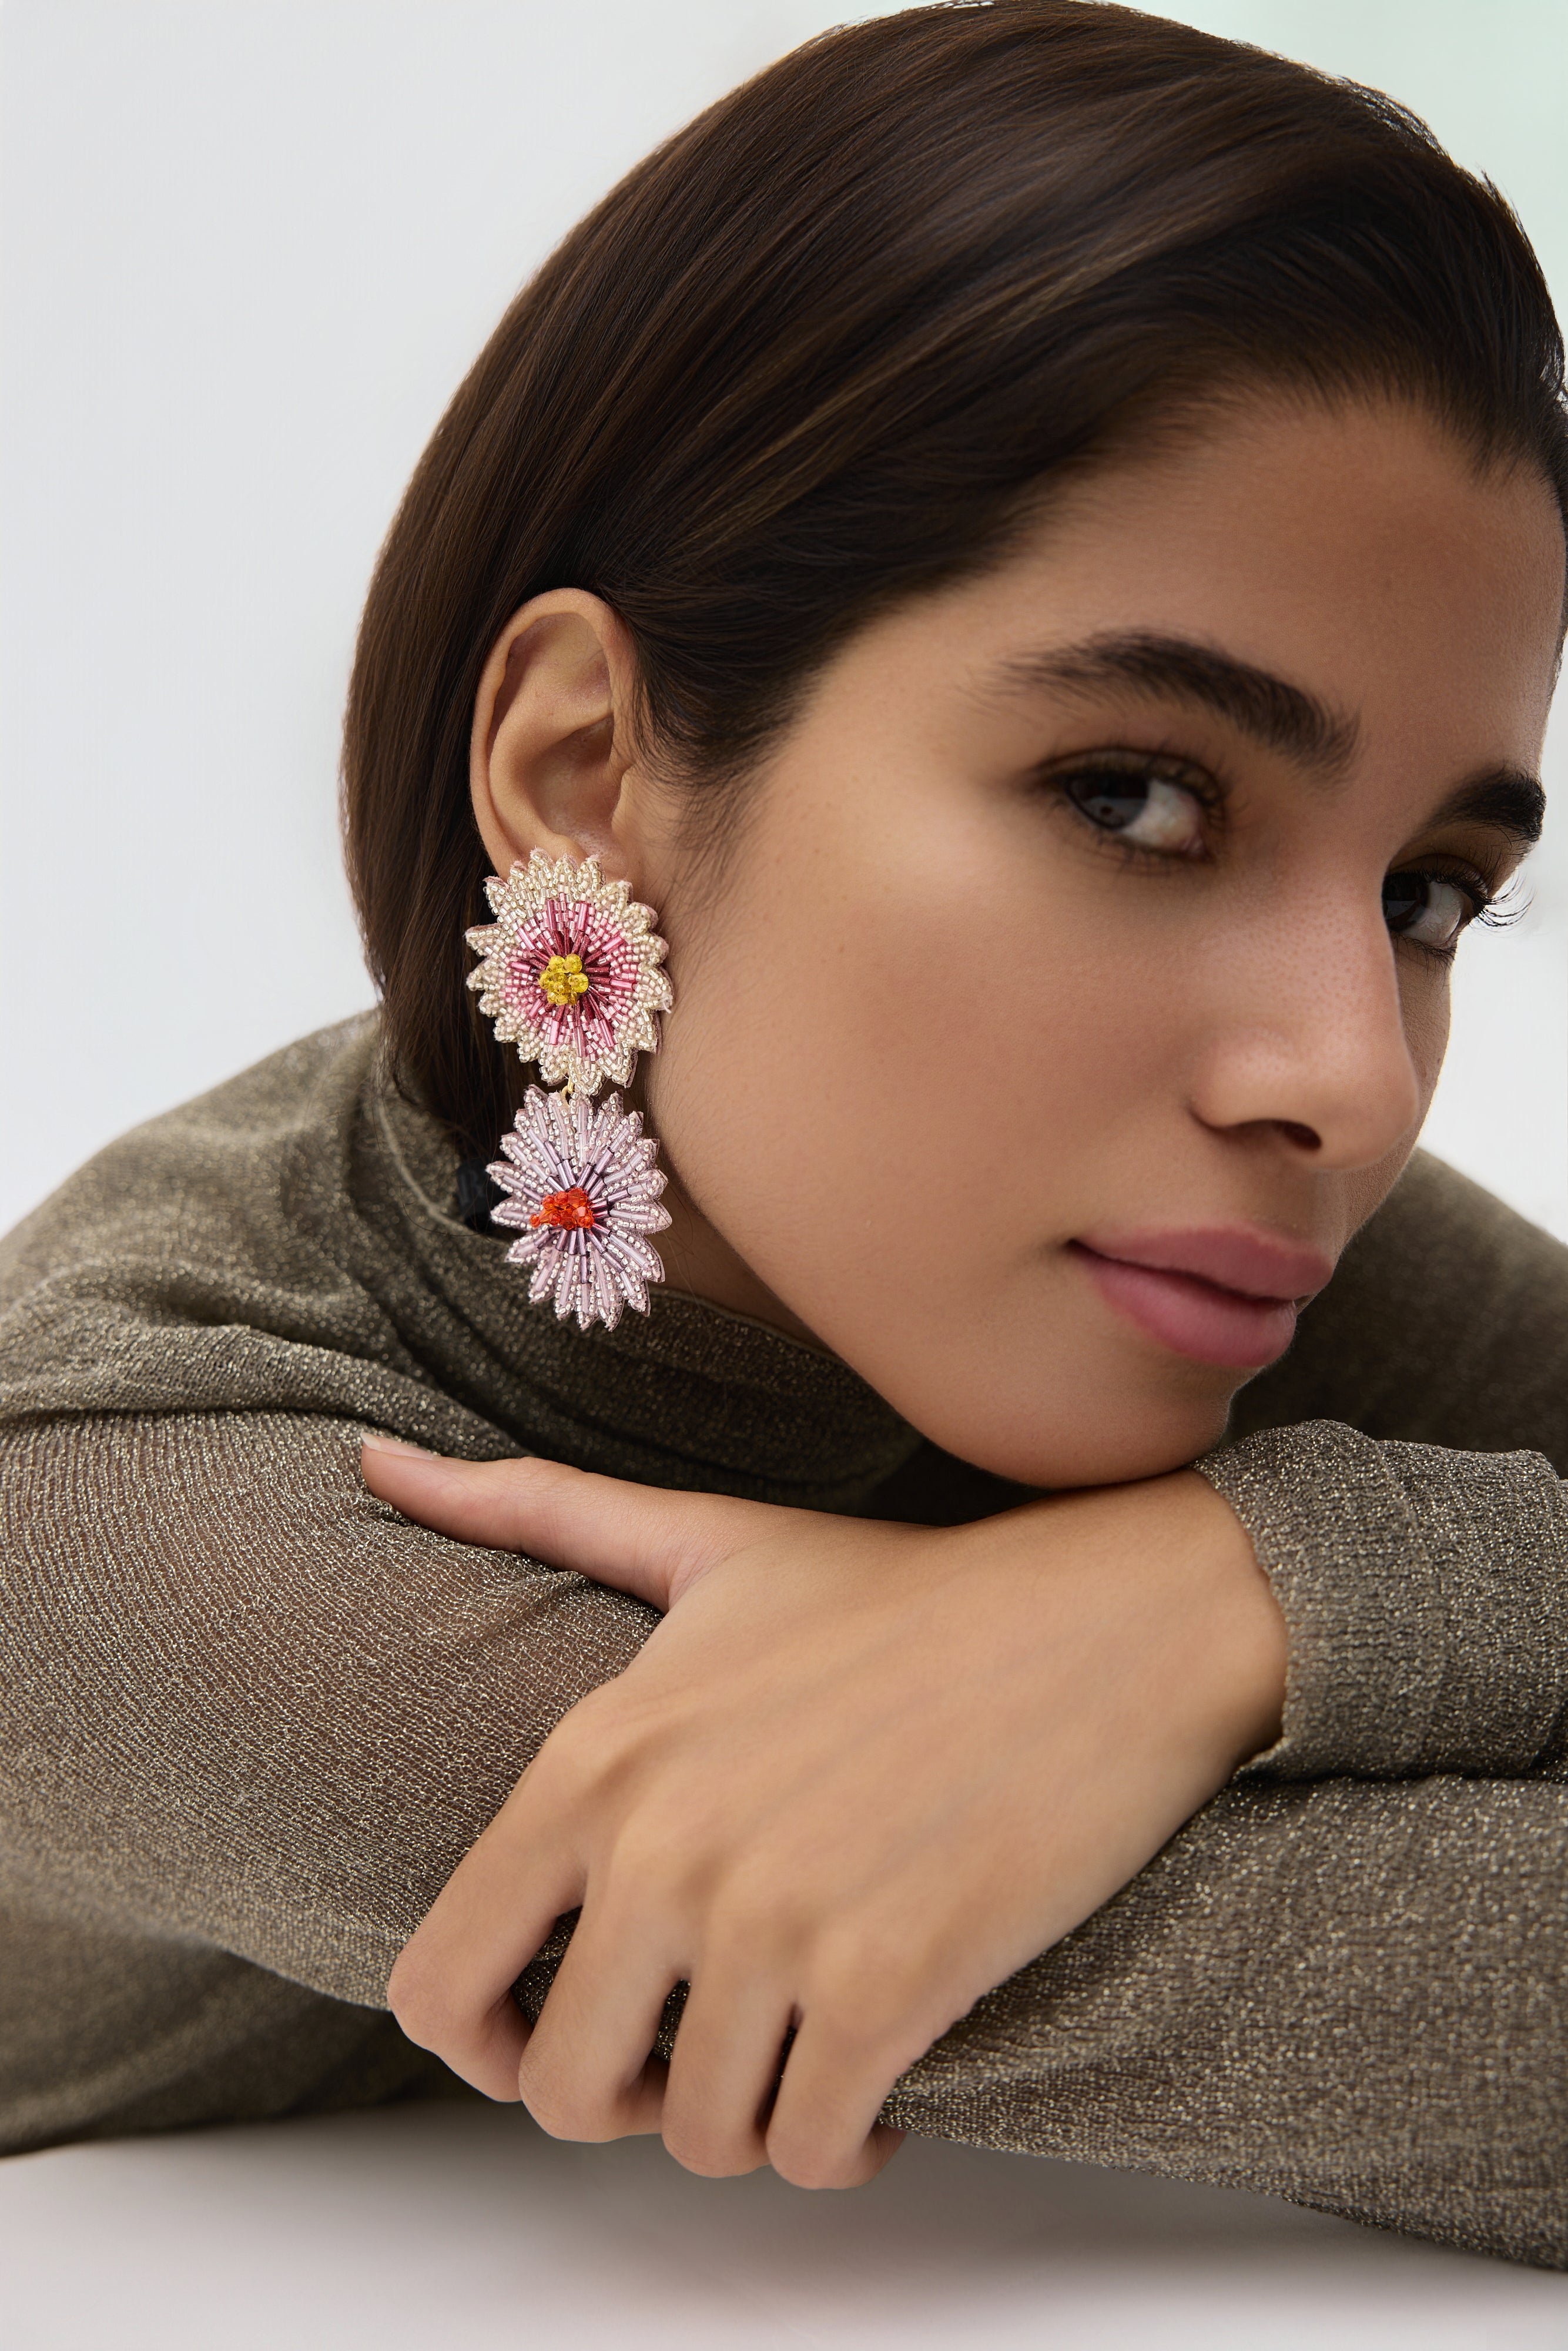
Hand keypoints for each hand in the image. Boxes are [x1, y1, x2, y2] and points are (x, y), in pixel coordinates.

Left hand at [362, 1442, 1284, 2187]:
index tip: (559, 2029)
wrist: (1107, 1620)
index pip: (440, 1983)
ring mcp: (773, 1924)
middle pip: (561, 2092)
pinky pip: (815, 2147)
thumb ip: (533, 1509)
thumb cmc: (905, 1592)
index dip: (484, 2042)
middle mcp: (662, 1848)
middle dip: (624, 2098)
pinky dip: (842, 2143)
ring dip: (748, 2118)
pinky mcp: (888, 1988)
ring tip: (800, 2047)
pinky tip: (879, 2080)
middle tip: (702, 2046)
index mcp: (596, 1757)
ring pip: (698, 2135)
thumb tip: (372, 1464)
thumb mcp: (705, 1538)